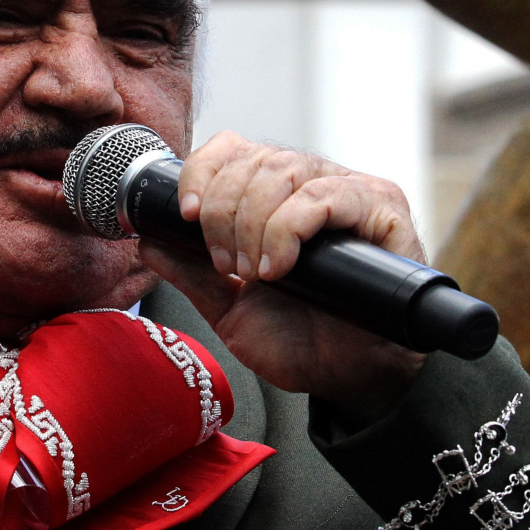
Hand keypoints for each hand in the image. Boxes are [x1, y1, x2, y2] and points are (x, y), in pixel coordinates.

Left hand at [135, 131, 427, 425]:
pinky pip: (329, 195)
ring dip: (255, 223)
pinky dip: (291, 228)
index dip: (201, 171)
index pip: (233, 148)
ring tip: (255, 273)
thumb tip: (146, 241)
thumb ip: (191, 273)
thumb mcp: (229, 308)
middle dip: (224, 211)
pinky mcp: (383, 211)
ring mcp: (350, 193)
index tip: (185, 214)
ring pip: (286, 171)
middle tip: (226, 264)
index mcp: (274, 196)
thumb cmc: (299, 340)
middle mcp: (312, 183)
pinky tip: (280, 267)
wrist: (347, 380)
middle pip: (255, 159)